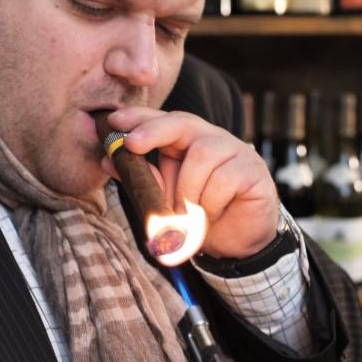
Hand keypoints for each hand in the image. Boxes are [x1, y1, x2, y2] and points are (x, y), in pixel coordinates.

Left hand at [102, 107, 277, 258]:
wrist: (240, 244)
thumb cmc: (201, 218)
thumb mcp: (166, 200)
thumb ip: (144, 180)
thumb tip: (108, 161)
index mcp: (188, 143)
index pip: (164, 121)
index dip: (140, 117)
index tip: (115, 121)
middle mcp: (212, 140)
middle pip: (183, 122)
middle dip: (154, 131)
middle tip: (132, 144)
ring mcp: (236, 151)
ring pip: (202, 156)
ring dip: (187, 190)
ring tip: (186, 215)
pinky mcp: (253, 169)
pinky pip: (224, 179)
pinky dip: (210, 204)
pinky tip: (212, 215)